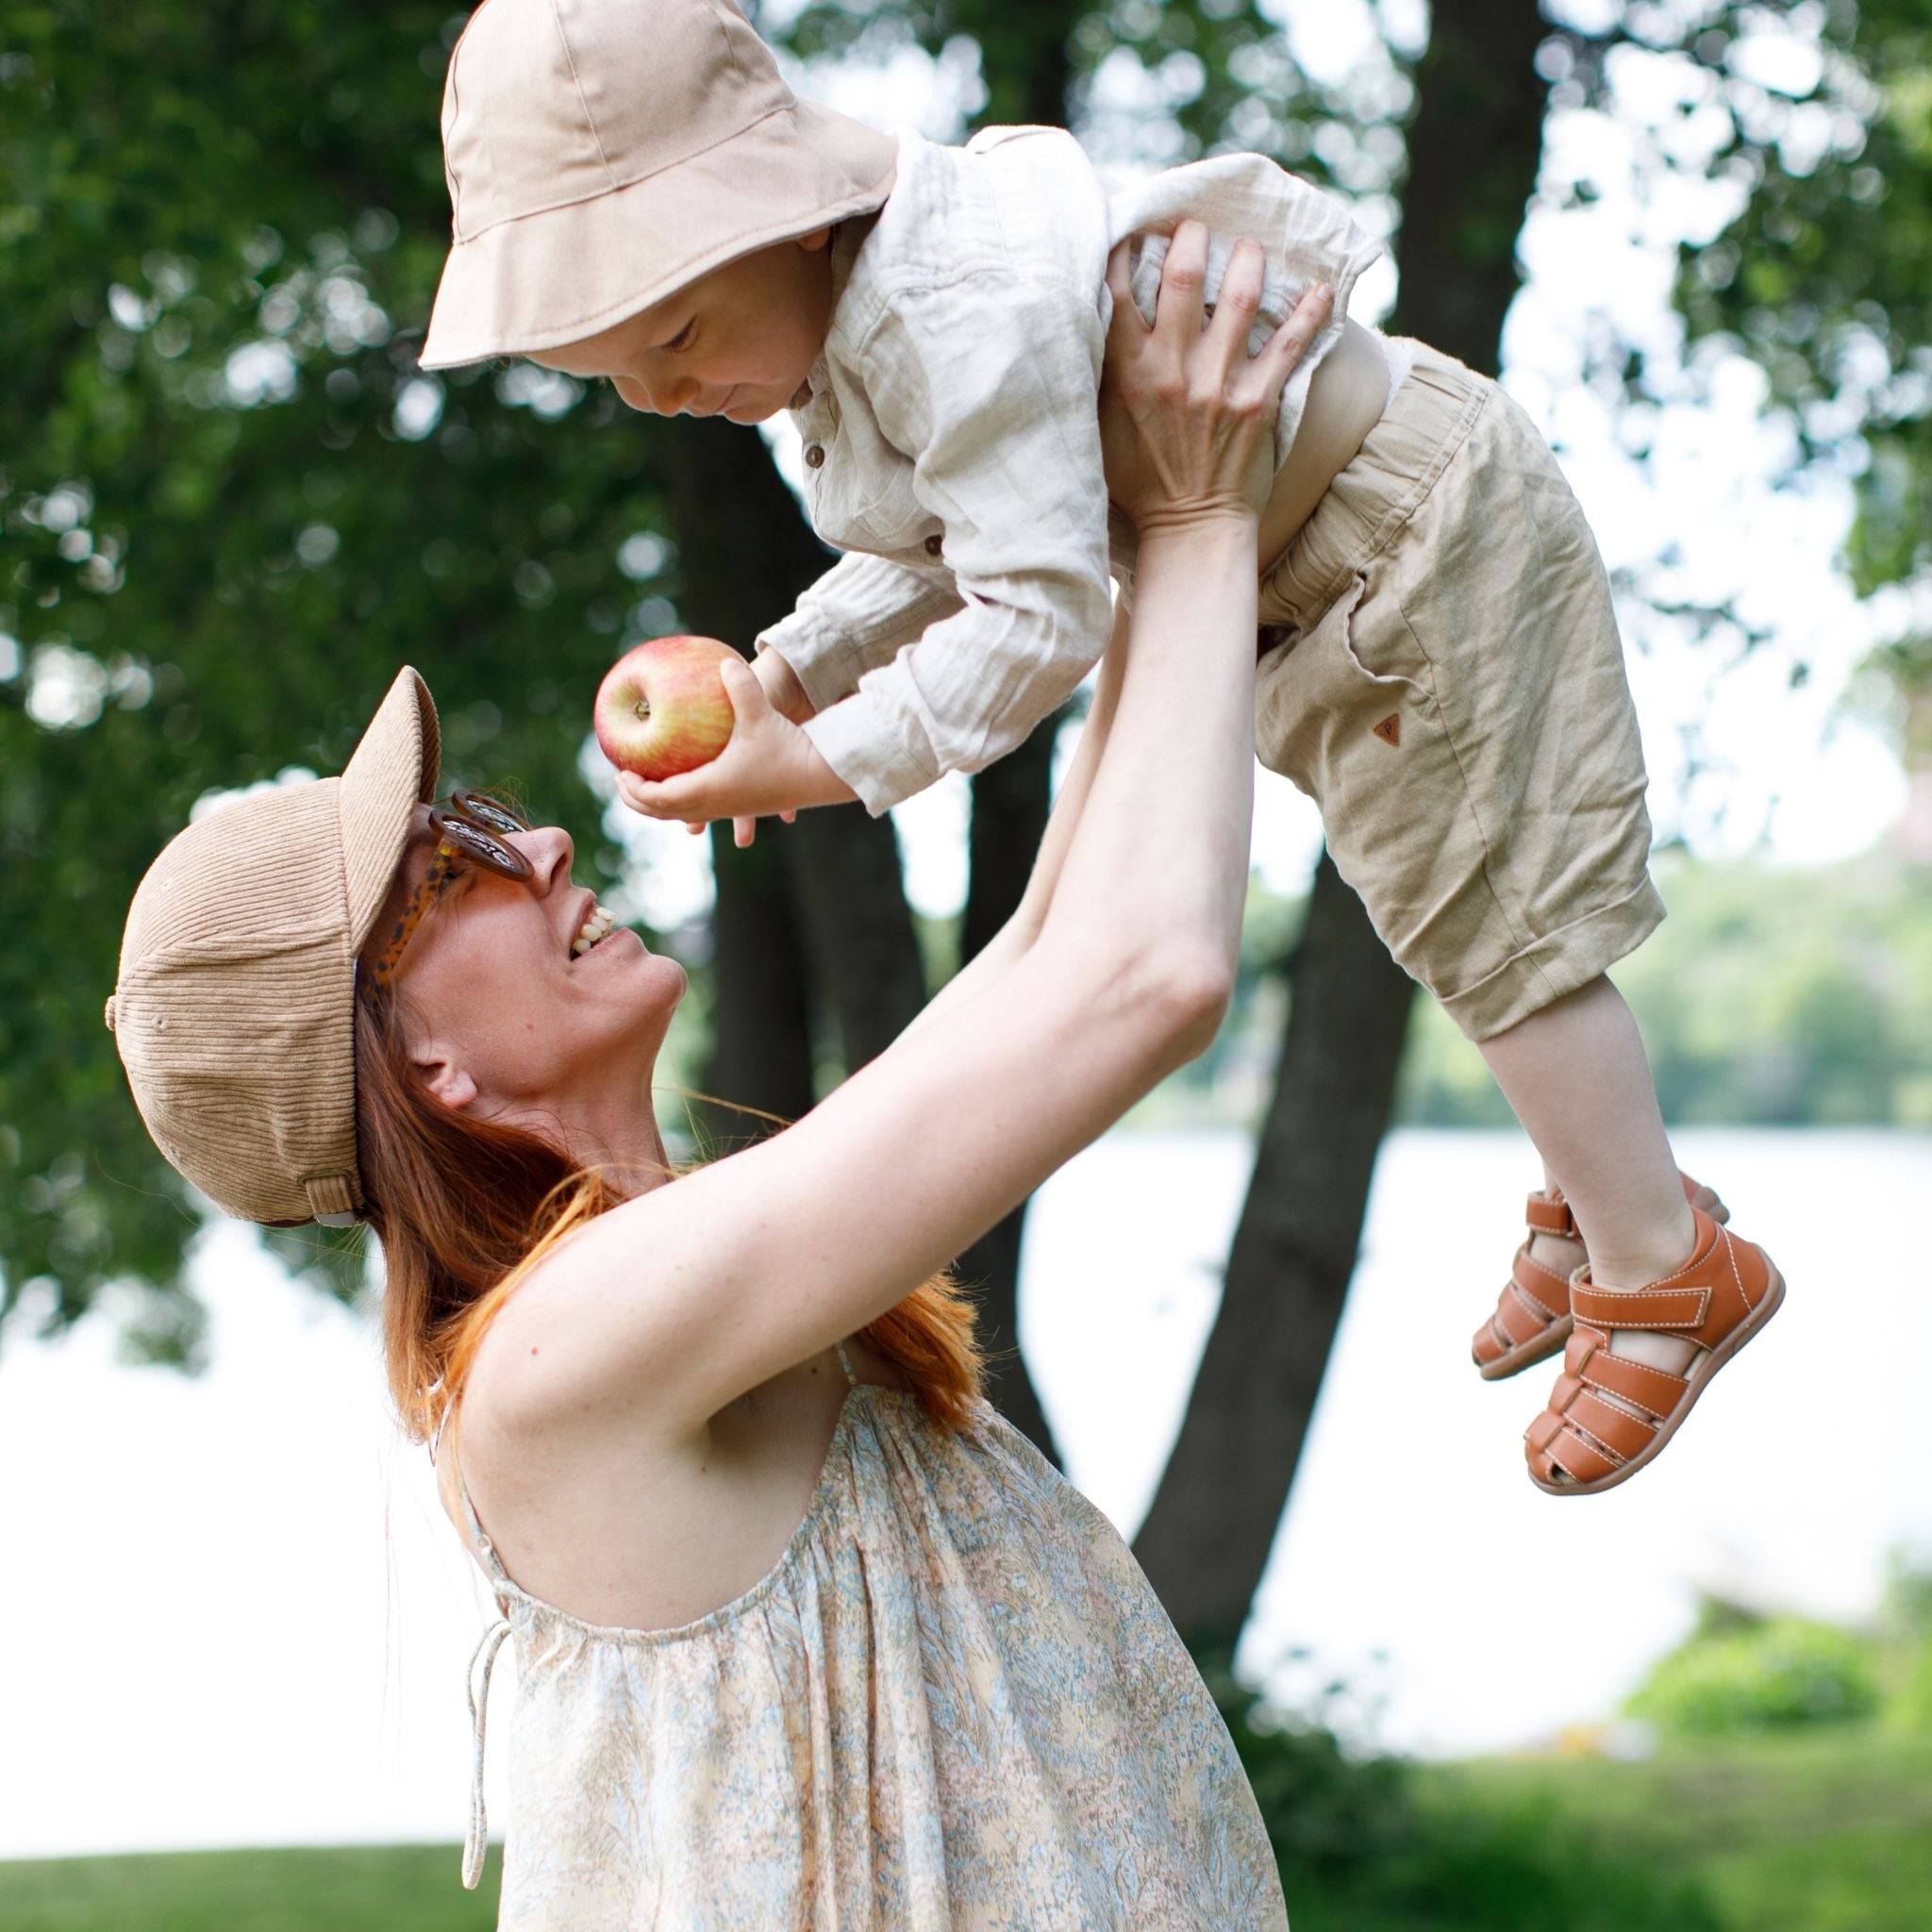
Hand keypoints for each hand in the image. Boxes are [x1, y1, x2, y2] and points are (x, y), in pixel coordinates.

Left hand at [616, 656, 853, 847]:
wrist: (822, 774)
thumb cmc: (789, 747)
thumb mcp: (762, 714)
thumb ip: (742, 686)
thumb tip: (727, 662)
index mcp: (711, 788)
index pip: (659, 797)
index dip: (635, 788)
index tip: (620, 772)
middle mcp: (717, 803)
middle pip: (664, 812)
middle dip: (638, 800)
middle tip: (622, 780)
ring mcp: (730, 807)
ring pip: (684, 812)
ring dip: (660, 804)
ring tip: (645, 789)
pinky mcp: (743, 804)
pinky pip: (704, 808)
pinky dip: (684, 803)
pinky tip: (683, 791)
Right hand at [1098, 221, 1332, 537]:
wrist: (1190, 529)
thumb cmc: (1139, 481)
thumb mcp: (1100, 427)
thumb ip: (1101, 374)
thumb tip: (1093, 321)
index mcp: (1128, 373)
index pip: (1120, 290)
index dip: (1127, 250)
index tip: (1137, 230)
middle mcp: (1173, 371)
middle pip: (1185, 278)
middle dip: (1193, 239)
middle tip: (1198, 228)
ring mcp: (1219, 385)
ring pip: (1241, 298)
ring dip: (1248, 261)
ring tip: (1250, 248)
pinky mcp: (1258, 402)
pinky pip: (1290, 343)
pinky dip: (1309, 311)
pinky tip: (1321, 288)